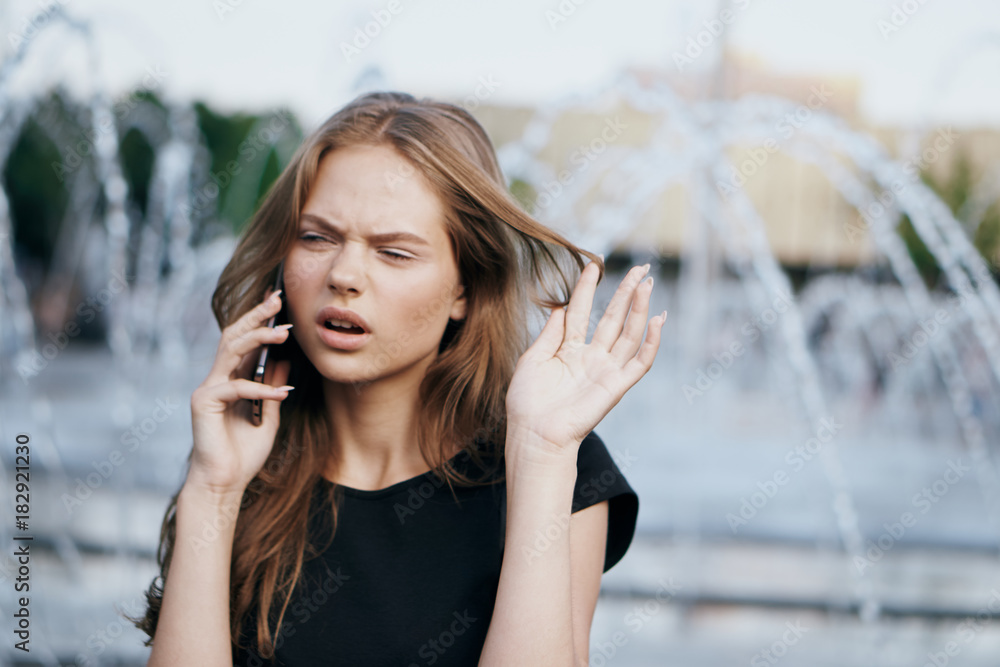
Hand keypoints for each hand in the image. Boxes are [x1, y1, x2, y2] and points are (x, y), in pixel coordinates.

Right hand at [186, 288, 293, 497]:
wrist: (224, 484)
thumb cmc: (244, 454)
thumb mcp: (269, 415)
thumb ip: (273, 388)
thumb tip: (285, 360)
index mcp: (230, 380)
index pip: (244, 341)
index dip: (260, 320)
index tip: (280, 302)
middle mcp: (216, 379)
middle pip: (233, 335)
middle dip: (256, 315)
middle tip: (278, 299)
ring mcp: (207, 389)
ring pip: (230, 350)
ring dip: (258, 338)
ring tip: (283, 332)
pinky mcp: (204, 403)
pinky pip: (235, 387)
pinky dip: (261, 389)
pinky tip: (282, 393)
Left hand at [505, 260, 664, 454]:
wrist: (534, 434)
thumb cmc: (527, 402)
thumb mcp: (532, 359)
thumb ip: (550, 334)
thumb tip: (561, 307)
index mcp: (568, 348)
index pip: (583, 310)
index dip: (588, 288)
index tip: (593, 265)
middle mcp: (591, 356)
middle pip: (614, 317)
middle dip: (627, 291)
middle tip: (641, 267)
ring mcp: (605, 370)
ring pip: (629, 333)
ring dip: (640, 308)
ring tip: (648, 283)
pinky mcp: (616, 386)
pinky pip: (640, 362)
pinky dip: (651, 342)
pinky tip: (657, 319)